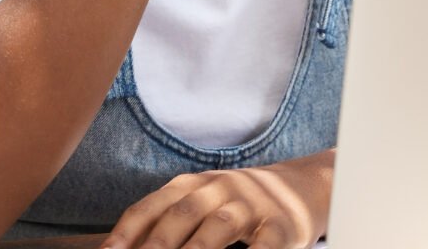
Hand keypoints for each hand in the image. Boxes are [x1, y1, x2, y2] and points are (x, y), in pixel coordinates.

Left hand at [103, 150, 333, 248]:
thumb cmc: (236, 204)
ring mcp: (251, 205)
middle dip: (156, 244)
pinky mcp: (280, 225)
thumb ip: (165, 224)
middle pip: (182, 214)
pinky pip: (263, 245)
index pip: (151, 207)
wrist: (301, 188)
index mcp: (192, 185)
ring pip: (219, 226)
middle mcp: (219, 189)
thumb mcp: (201, 204)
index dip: (126, 232)